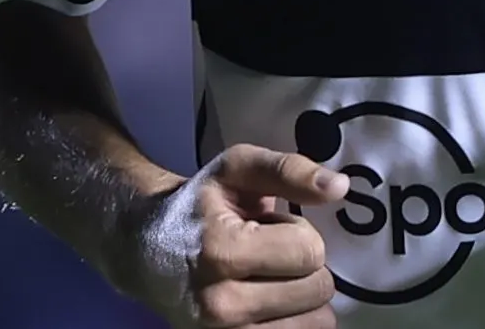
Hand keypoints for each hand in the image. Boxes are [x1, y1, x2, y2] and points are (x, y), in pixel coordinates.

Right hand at [117, 143, 352, 327]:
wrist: (144, 251)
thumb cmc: (196, 207)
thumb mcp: (237, 169)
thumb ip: (289, 171)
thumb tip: (340, 188)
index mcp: (221, 251)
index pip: (309, 252)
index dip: (299, 233)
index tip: (269, 228)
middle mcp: (221, 305)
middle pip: (317, 289)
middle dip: (303, 266)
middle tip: (268, 255)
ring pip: (315, 323)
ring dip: (302, 297)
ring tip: (265, 279)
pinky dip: (296, 321)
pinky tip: (271, 303)